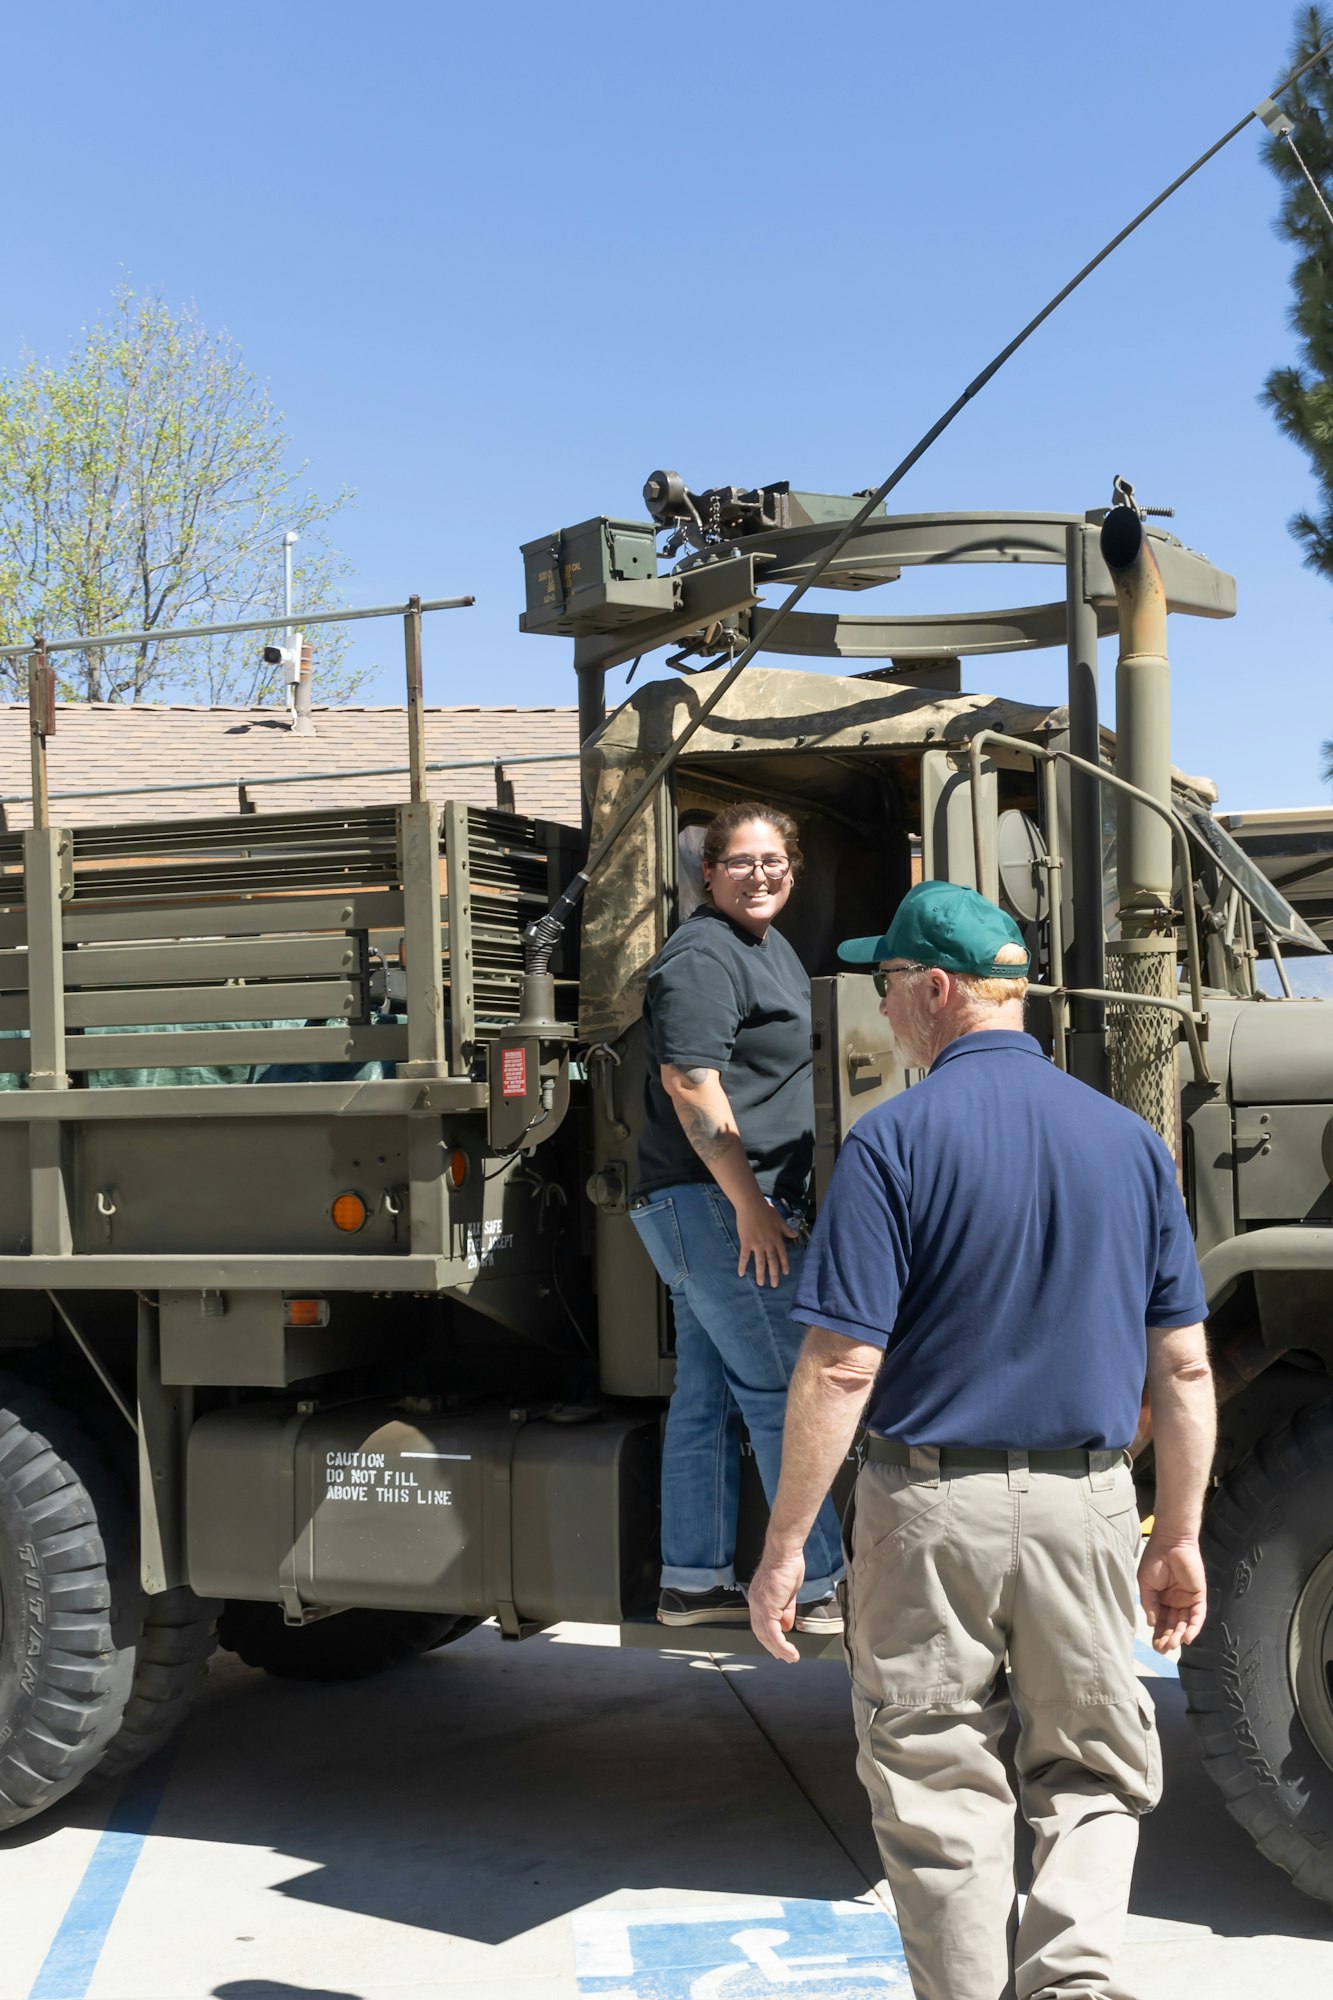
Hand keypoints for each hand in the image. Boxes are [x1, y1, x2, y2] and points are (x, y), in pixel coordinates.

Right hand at [736, 1196, 798, 1286]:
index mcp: (777, 1238)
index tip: (785, 1273)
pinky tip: (741, 1274)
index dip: (784, 1264)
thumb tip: (795, 1234)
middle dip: (773, 1274)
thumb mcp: (779, 1219)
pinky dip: (742, 1265)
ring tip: (761, 1284)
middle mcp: (768, 1243)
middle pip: (772, 1262)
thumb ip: (787, 1229)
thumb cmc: (766, 1210)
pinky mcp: (746, 1242)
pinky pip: (744, 1257)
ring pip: (760, 1262)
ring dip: (760, 1274)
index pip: (782, 1254)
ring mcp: (757, 1244)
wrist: (751, 1204)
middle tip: (774, 1285)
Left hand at [748, 1544, 804, 1662]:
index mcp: (758, 1599)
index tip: (780, 1648)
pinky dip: (782, 1645)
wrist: (784, 1553)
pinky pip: (774, 1633)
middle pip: (761, 1633)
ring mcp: (759, 1606)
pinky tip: (790, 1651)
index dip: (770, 1638)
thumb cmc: (787, 1566)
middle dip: (774, 1648)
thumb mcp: (788, 1593)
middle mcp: (755, 1604)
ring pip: (767, 1636)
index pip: (761, 1625)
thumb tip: (786, 1626)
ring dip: (780, 1650)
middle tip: (786, 1657)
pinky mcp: (767, 1607)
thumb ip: (786, 1609)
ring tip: (792, 1658)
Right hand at [1138, 1529, 1206, 1650]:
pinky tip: (1187, 1637)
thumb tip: (1151, 1624)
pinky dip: (1193, 1627)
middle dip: (1168, 1638)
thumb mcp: (1145, 1584)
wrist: (1170, 1543)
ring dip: (1179, 1635)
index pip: (1160, 1622)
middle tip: (1162, 1650)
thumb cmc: (1154, 1559)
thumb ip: (1149, 1604)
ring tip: (1172, 1645)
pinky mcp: (1198, 1596)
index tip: (1155, 1646)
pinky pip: (1198, 1615)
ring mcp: (1187, 1600)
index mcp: (1161, 1599)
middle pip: (1172, 1625)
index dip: (1158, 1634)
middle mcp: (1175, 1602)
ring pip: (1184, 1623)